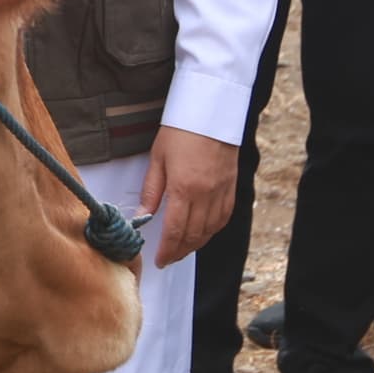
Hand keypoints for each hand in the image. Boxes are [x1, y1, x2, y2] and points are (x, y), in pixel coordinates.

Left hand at [135, 126, 238, 266]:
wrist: (211, 113)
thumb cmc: (181, 131)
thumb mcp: (157, 159)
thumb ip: (151, 191)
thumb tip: (141, 216)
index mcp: (184, 188)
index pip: (175, 230)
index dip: (166, 250)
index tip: (159, 260)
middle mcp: (206, 195)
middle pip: (193, 235)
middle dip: (179, 252)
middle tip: (168, 258)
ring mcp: (221, 192)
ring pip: (210, 230)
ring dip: (196, 244)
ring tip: (182, 250)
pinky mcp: (231, 188)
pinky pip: (224, 218)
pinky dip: (212, 230)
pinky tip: (203, 233)